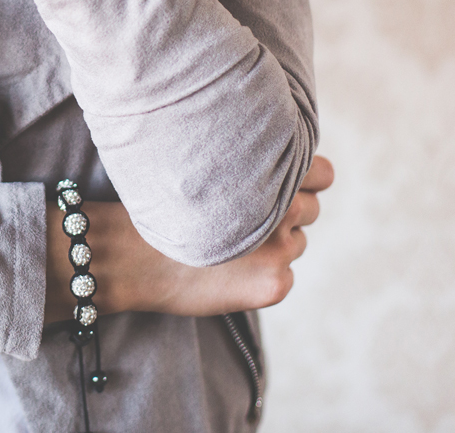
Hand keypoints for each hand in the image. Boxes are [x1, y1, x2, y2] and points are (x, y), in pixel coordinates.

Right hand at [46, 156, 334, 321]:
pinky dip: (264, 274)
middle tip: (243, 219)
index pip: (322, 173)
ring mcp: (282, 251)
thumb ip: (252, 169)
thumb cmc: (163, 205)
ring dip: (275, 244)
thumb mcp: (209, 169)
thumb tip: (288, 174)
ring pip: (297, 243)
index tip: (278, 182)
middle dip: (286, 212)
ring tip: (230, 246)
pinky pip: (285, 275)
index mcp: (269, 174)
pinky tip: (229, 270)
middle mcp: (285, 210)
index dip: (302, 176)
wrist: (131, 255)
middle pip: (311, 209)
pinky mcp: (276, 285)